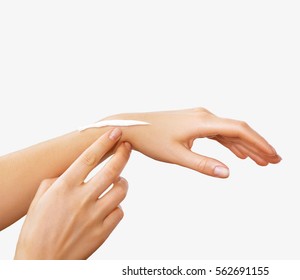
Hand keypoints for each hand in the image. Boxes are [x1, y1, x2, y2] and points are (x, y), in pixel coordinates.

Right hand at [14, 128, 130, 258]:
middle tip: (127, 147)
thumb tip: (71, 173)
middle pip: (112, 170)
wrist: (40, 263)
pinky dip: (117, 207)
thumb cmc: (36, 231)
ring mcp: (95, 216)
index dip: (105, 142)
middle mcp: (81, 199)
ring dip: (122, 183)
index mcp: (64, 188)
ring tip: (117, 182)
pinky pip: (119, 212)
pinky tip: (109, 207)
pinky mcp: (103, 232)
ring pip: (121, 190)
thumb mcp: (39, 201)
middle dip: (123, 154)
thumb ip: (56, 183)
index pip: (89, 158)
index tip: (116, 132)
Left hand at [106, 107, 280, 177]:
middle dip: (258, 145)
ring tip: (262, 161)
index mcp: (203, 122)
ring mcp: (200, 118)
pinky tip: (239, 155)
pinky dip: (232, 144)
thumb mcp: (176, 155)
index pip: (239, 130)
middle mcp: (205, 116)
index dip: (259, 142)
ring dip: (247, 146)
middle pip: (239, 130)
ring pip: (230, 132)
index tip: (273, 155)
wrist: (131, 127)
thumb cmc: (150, 139)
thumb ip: (202, 164)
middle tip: (275, 161)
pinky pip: (219, 133)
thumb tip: (229, 173)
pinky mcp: (195, 123)